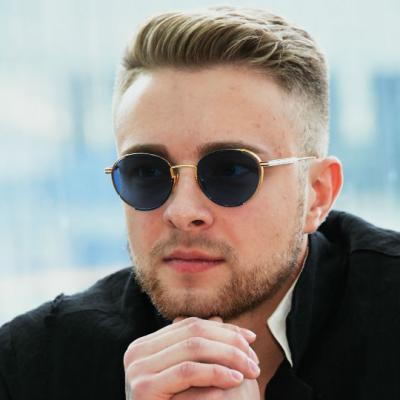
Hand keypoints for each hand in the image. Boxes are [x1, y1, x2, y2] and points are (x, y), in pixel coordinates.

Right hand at [124, 316, 259, 398]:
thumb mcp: (185, 374)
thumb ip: (196, 348)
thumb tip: (219, 318)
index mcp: (146, 345)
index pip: (191, 325)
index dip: (224, 330)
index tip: (250, 338)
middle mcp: (138, 352)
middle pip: (193, 333)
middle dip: (229, 342)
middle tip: (254, 357)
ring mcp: (138, 369)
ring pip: (193, 348)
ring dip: (228, 356)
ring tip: (250, 368)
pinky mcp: (144, 388)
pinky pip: (188, 372)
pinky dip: (215, 372)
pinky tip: (235, 379)